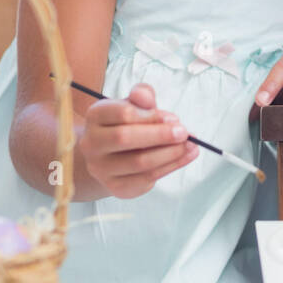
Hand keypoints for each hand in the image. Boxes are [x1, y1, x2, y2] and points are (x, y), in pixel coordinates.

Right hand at [78, 83, 196, 198]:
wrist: (112, 156)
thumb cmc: (127, 125)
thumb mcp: (134, 104)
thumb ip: (142, 96)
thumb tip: (146, 97)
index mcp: (96, 116)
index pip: (122, 113)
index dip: (151, 116)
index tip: (172, 118)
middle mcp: (91, 143)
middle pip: (125, 138)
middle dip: (160, 135)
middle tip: (184, 133)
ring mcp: (101, 168)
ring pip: (139, 162)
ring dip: (170, 154)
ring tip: (190, 145)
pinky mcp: (116, 186)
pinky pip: (146, 178)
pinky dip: (171, 167)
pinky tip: (186, 156)